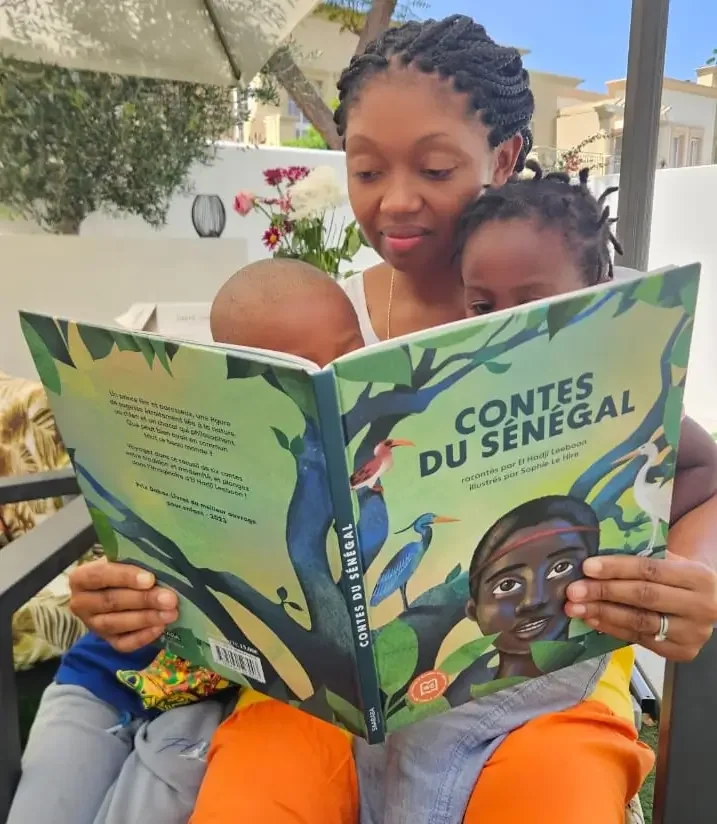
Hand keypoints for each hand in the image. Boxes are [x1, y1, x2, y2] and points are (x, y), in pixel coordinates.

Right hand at [69, 560, 178, 651]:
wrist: (115, 590)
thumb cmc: (121, 569)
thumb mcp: (122, 560)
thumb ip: (134, 561)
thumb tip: (160, 564)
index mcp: (81, 578)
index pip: (100, 575)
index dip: (125, 577)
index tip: (150, 579)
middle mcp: (81, 603)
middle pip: (112, 602)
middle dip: (143, 600)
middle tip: (169, 599)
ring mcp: (92, 624)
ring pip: (117, 624)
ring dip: (146, 619)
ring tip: (170, 613)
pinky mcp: (106, 640)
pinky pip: (122, 643)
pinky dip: (142, 637)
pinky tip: (160, 627)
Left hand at [565, 554, 716, 660]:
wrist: (708, 599)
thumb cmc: (677, 574)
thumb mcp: (670, 560)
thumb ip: (641, 559)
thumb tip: (593, 563)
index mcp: (698, 576)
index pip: (650, 570)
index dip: (616, 568)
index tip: (587, 567)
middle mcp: (701, 606)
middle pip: (643, 597)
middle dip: (604, 592)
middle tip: (573, 591)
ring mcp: (693, 633)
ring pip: (640, 622)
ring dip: (603, 614)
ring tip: (576, 608)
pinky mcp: (682, 652)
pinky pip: (639, 639)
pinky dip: (612, 628)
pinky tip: (593, 620)